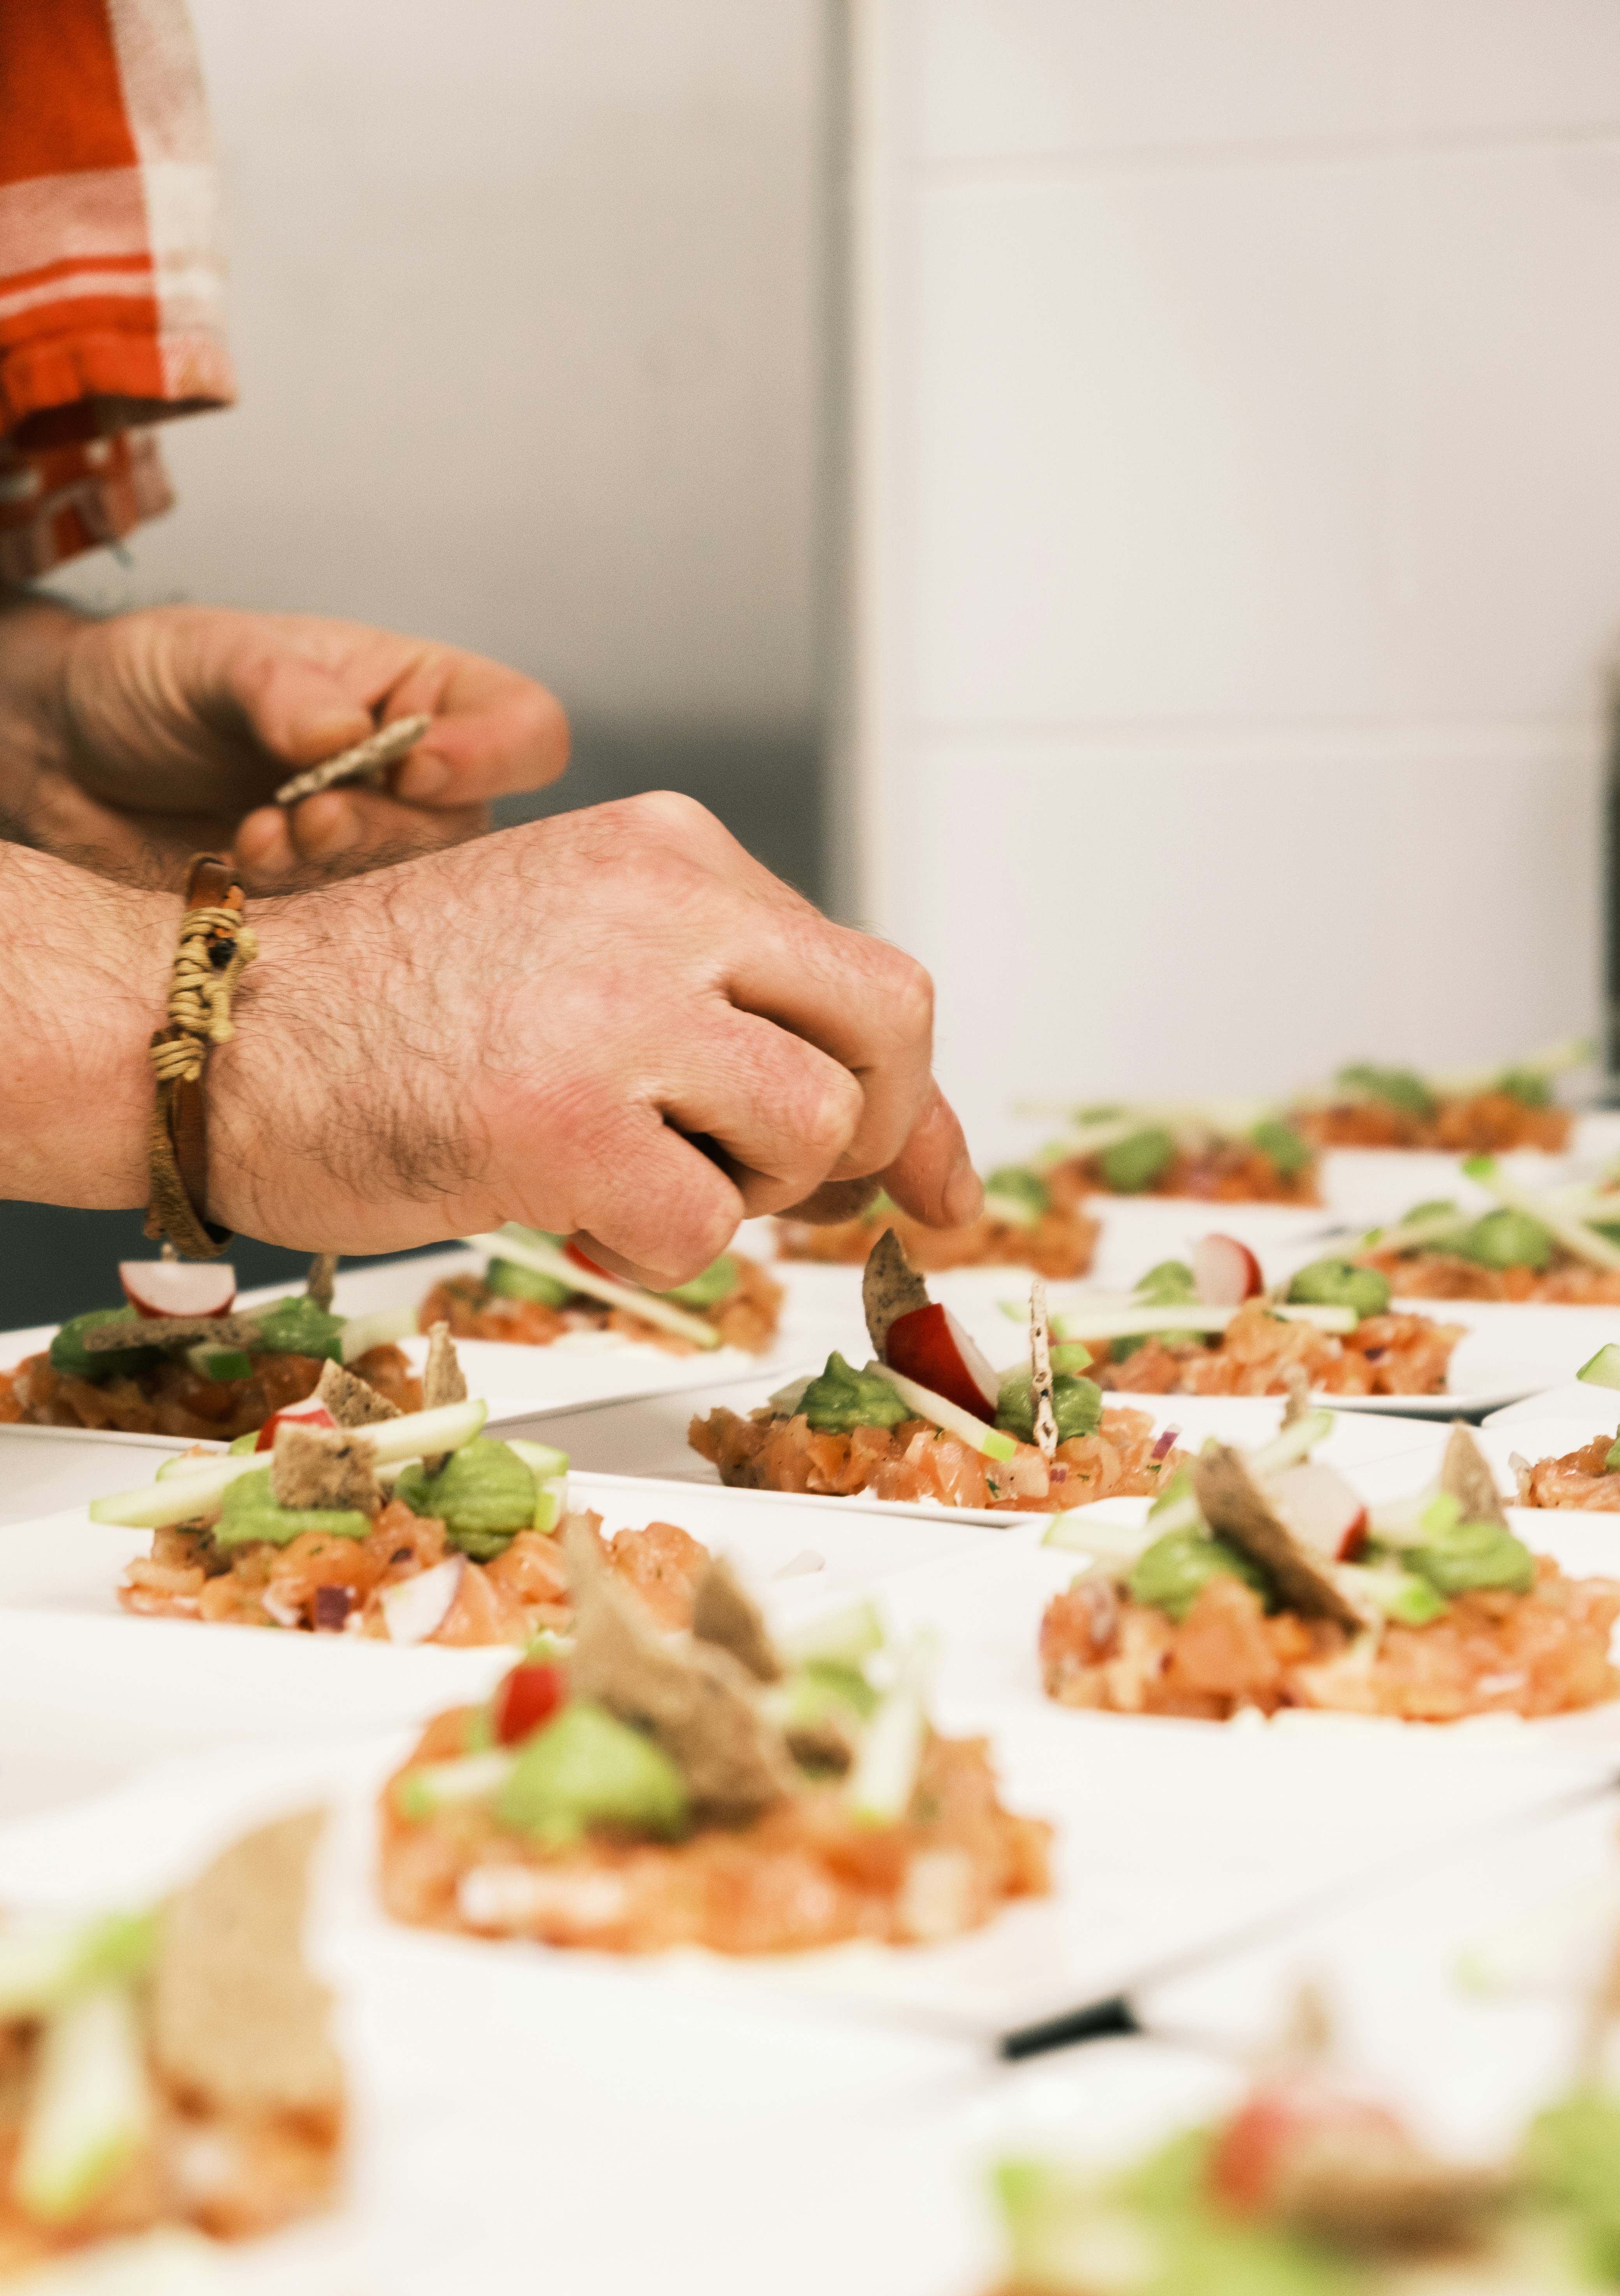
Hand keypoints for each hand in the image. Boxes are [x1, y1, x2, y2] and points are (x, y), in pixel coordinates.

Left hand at [0, 595, 568, 891]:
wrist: (69, 759)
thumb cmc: (152, 682)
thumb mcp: (205, 656)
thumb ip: (276, 686)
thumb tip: (343, 732)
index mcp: (418, 693)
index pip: (523, 729)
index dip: (491, 757)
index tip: (410, 768)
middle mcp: (414, 778)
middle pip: (473, 828)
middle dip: (389, 830)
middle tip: (308, 814)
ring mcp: (374, 849)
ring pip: (415, 889)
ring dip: (339, 867)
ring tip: (259, 835)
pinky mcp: (327, 908)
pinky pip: (350, 931)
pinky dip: (299, 902)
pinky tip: (240, 862)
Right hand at [212, 793, 980, 1275]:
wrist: (218, 1031)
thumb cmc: (393, 1012)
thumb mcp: (589, 966)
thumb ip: (745, 1030)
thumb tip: (919, 1166)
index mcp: (672, 853)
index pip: (868, 979)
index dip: (908, 1097)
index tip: (922, 1180)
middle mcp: (662, 906)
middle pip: (887, 1030)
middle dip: (863, 1131)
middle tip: (771, 1176)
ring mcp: (616, 1011)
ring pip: (813, 1132)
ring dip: (745, 1191)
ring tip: (634, 1173)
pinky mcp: (562, 1121)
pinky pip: (705, 1229)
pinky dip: (655, 1249)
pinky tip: (572, 1208)